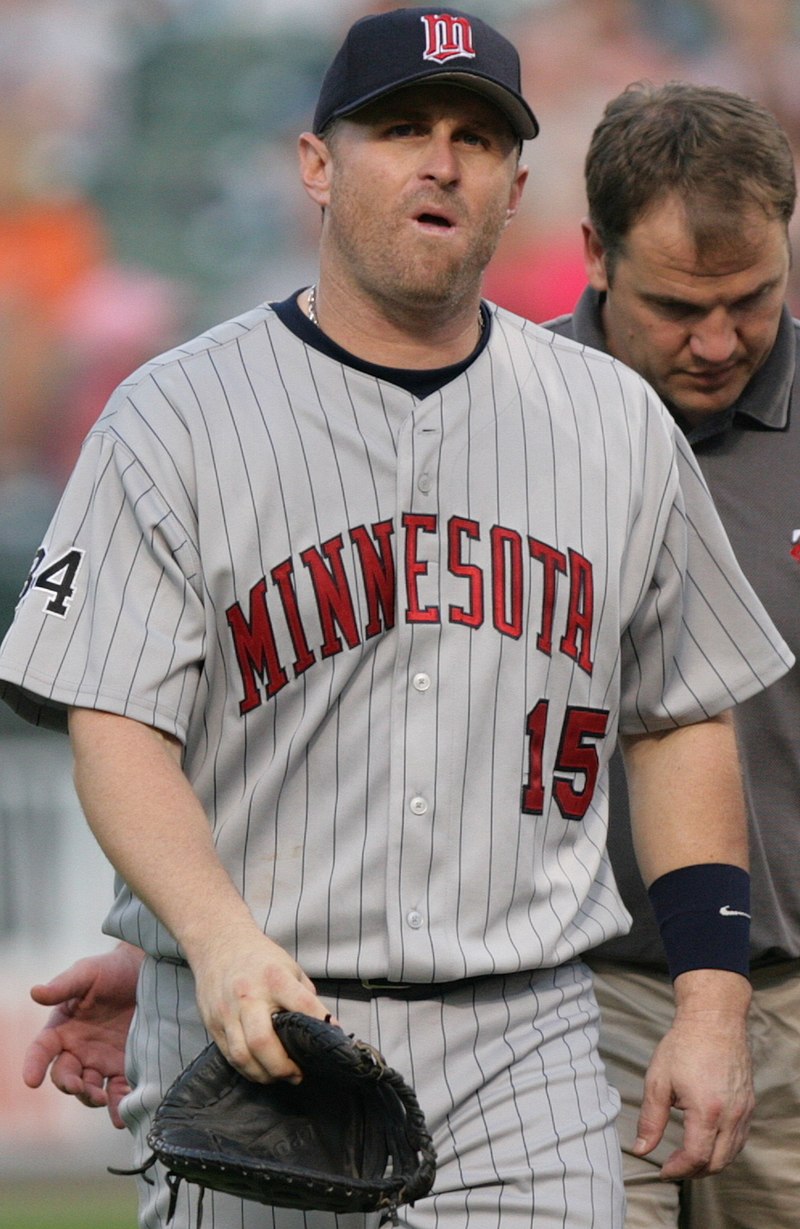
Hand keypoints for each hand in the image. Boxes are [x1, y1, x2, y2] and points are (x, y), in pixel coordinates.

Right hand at [23, 943, 142, 1128]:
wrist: (150, 972)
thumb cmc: (112, 970)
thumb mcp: (87, 974)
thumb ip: (63, 986)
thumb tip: (35, 992)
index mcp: (62, 1029)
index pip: (41, 1051)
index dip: (34, 1065)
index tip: (31, 1080)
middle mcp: (79, 1050)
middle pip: (65, 1076)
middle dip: (69, 1085)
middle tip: (80, 1087)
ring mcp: (102, 1061)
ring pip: (90, 1090)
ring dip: (92, 1098)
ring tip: (101, 1099)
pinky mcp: (126, 1067)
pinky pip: (119, 1091)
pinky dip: (120, 1105)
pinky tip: (126, 1112)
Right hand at [188, 923, 335, 1084]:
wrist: (219, 943)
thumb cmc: (259, 958)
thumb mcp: (289, 967)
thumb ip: (304, 996)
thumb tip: (323, 1027)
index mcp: (273, 978)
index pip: (302, 1005)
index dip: (320, 1024)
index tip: (332, 1038)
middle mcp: (248, 995)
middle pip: (262, 1042)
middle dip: (282, 1067)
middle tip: (297, 1074)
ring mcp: (227, 1011)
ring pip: (242, 1056)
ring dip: (264, 1075)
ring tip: (279, 1077)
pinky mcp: (212, 1023)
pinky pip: (230, 1056)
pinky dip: (247, 1069)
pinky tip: (260, 1070)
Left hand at [633, 969, 753, 1178]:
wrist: (714, 1019)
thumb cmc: (684, 1045)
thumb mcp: (658, 1081)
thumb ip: (650, 1120)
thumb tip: (641, 1149)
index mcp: (706, 1111)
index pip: (696, 1157)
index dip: (678, 1170)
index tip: (662, 1169)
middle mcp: (730, 1115)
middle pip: (717, 1163)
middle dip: (694, 1171)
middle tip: (673, 1167)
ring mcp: (743, 1111)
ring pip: (732, 1153)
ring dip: (710, 1163)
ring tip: (688, 1158)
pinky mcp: (748, 1104)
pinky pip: (740, 1138)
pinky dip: (724, 1148)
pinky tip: (707, 1141)